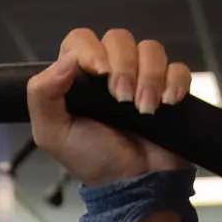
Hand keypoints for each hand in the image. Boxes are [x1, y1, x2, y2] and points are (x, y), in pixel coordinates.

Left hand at [28, 28, 191, 187]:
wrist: (132, 183)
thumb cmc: (91, 159)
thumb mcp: (53, 134)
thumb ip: (42, 96)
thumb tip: (64, 60)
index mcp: (78, 78)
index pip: (81, 39)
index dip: (90, 49)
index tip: (98, 73)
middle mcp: (110, 71)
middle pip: (119, 38)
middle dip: (123, 66)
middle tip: (122, 99)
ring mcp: (141, 77)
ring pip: (151, 49)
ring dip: (149, 77)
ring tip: (144, 109)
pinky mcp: (169, 87)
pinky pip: (178, 67)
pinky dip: (174, 82)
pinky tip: (167, 103)